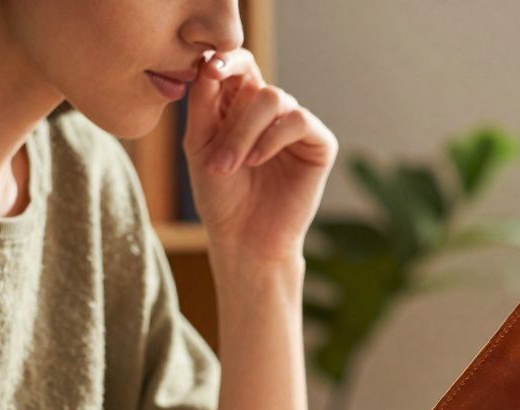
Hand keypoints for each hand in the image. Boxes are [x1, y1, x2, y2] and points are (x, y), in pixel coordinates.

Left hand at [183, 49, 336, 263]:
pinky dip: (274, 137)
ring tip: (234, 165)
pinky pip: (299, 120)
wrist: (245, 239)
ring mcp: (296, 127)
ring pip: (276, 99)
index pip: (241, 65)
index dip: (228, 60)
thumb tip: (210, 61)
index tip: (211, 68)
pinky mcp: (319, 145)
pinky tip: (258, 161)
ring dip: (247, 131)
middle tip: (218, 159)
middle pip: (256, 83)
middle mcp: (272, 113)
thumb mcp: (200, 144)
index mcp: (241, 106)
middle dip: (232, 121)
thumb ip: (203, 103)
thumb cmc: (220, 196)